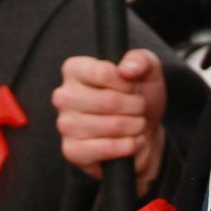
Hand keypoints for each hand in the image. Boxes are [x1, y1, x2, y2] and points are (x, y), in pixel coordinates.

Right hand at [52, 49, 166, 190]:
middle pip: (109, 101)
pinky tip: (132, 141)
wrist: (142, 130)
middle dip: (135, 106)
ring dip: (134, 126)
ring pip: (110, 126)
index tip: (133, 87)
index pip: (104, 72)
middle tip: (139, 108)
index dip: (128, 83)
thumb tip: (128, 69)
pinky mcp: (72, 151)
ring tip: (137, 124)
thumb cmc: (138, 95)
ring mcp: (65, 125)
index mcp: (75, 70)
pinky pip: (104, 149)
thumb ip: (140, 60)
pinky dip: (126, 146)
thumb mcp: (146, 69)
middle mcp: (63, 96)